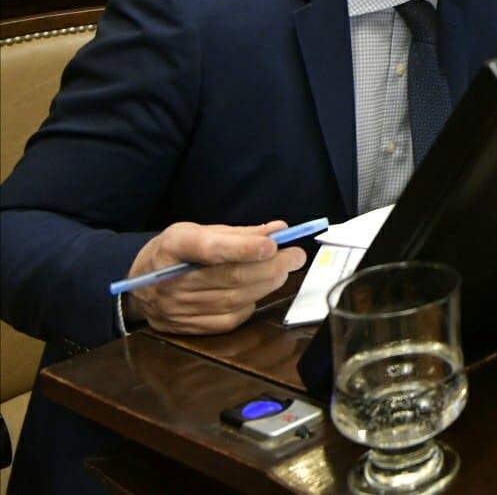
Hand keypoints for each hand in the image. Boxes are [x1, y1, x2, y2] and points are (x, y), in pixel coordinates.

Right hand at [124, 221, 307, 334]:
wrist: (138, 285)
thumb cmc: (174, 253)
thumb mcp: (197, 232)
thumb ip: (238, 233)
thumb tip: (278, 231)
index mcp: (173, 247)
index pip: (211, 249)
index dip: (244, 248)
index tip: (273, 245)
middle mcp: (171, 280)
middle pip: (231, 277)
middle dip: (272, 266)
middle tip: (296, 256)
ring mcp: (177, 308)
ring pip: (236, 299)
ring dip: (268, 284)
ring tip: (283, 270)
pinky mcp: (186, 328)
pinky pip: (229, 319)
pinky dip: (251, 304)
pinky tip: (257, 291)